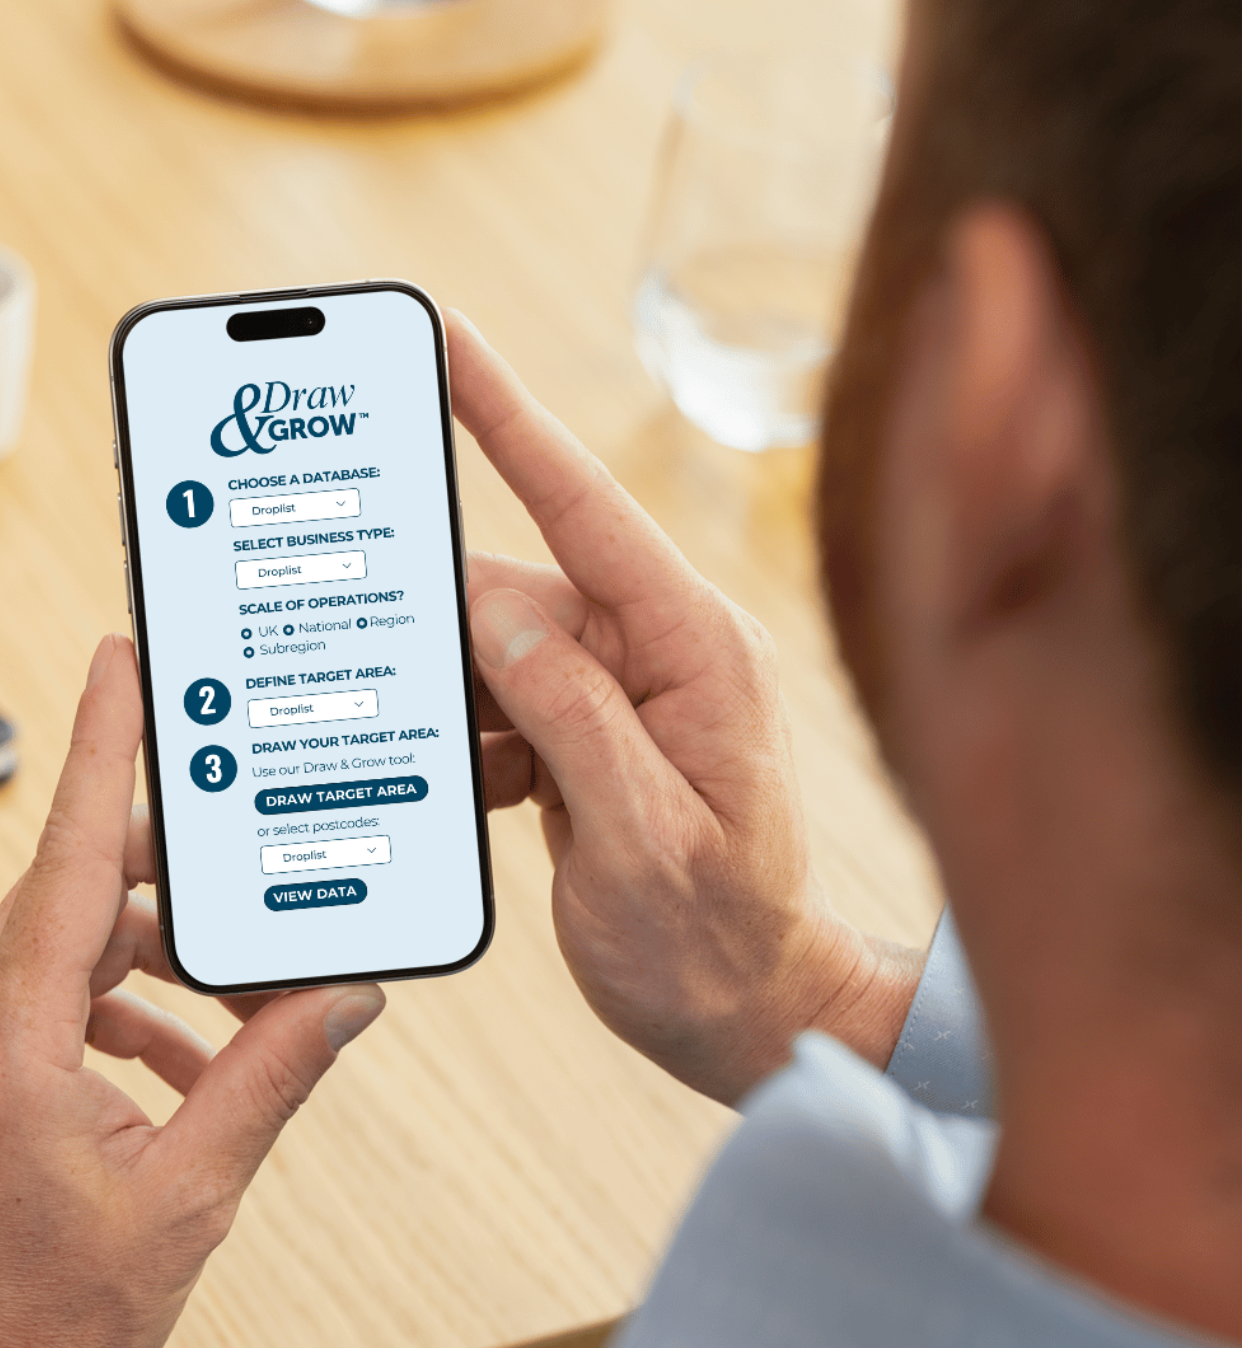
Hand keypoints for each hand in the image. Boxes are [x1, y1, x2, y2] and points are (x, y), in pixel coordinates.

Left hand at [0, 635, 384, 1347]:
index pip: (65, 857)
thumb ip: (269, 1077)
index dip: (96, 747)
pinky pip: (65, 997)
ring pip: (76, 942)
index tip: (119, 664)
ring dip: (160, 954)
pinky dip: (134, 1008)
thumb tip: (344, 998)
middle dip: (169, 873)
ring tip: (237, 993)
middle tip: (241, 862)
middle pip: (79, 890)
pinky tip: (190, 1057)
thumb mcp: (189, 1193)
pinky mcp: (0, 1071)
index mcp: (14, 1036)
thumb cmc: (53, 1315)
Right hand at [449, 313, 922, 1105]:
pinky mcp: (597, 731)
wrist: (754, 1012)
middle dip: (439, 627)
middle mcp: (664, 650)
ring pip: (498, 650)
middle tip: (383, 664)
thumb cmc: (717, 942)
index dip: (506, 415)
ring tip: (451, 768)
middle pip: (517, 590)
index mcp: (696, 649)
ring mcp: (629, 689)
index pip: (585, 506)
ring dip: (452, 701)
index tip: (443, 335)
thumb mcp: (642, 841)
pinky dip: (469, 738)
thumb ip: (570, 716)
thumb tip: (493, 611)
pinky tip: (467, 788)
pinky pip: (508, 700)